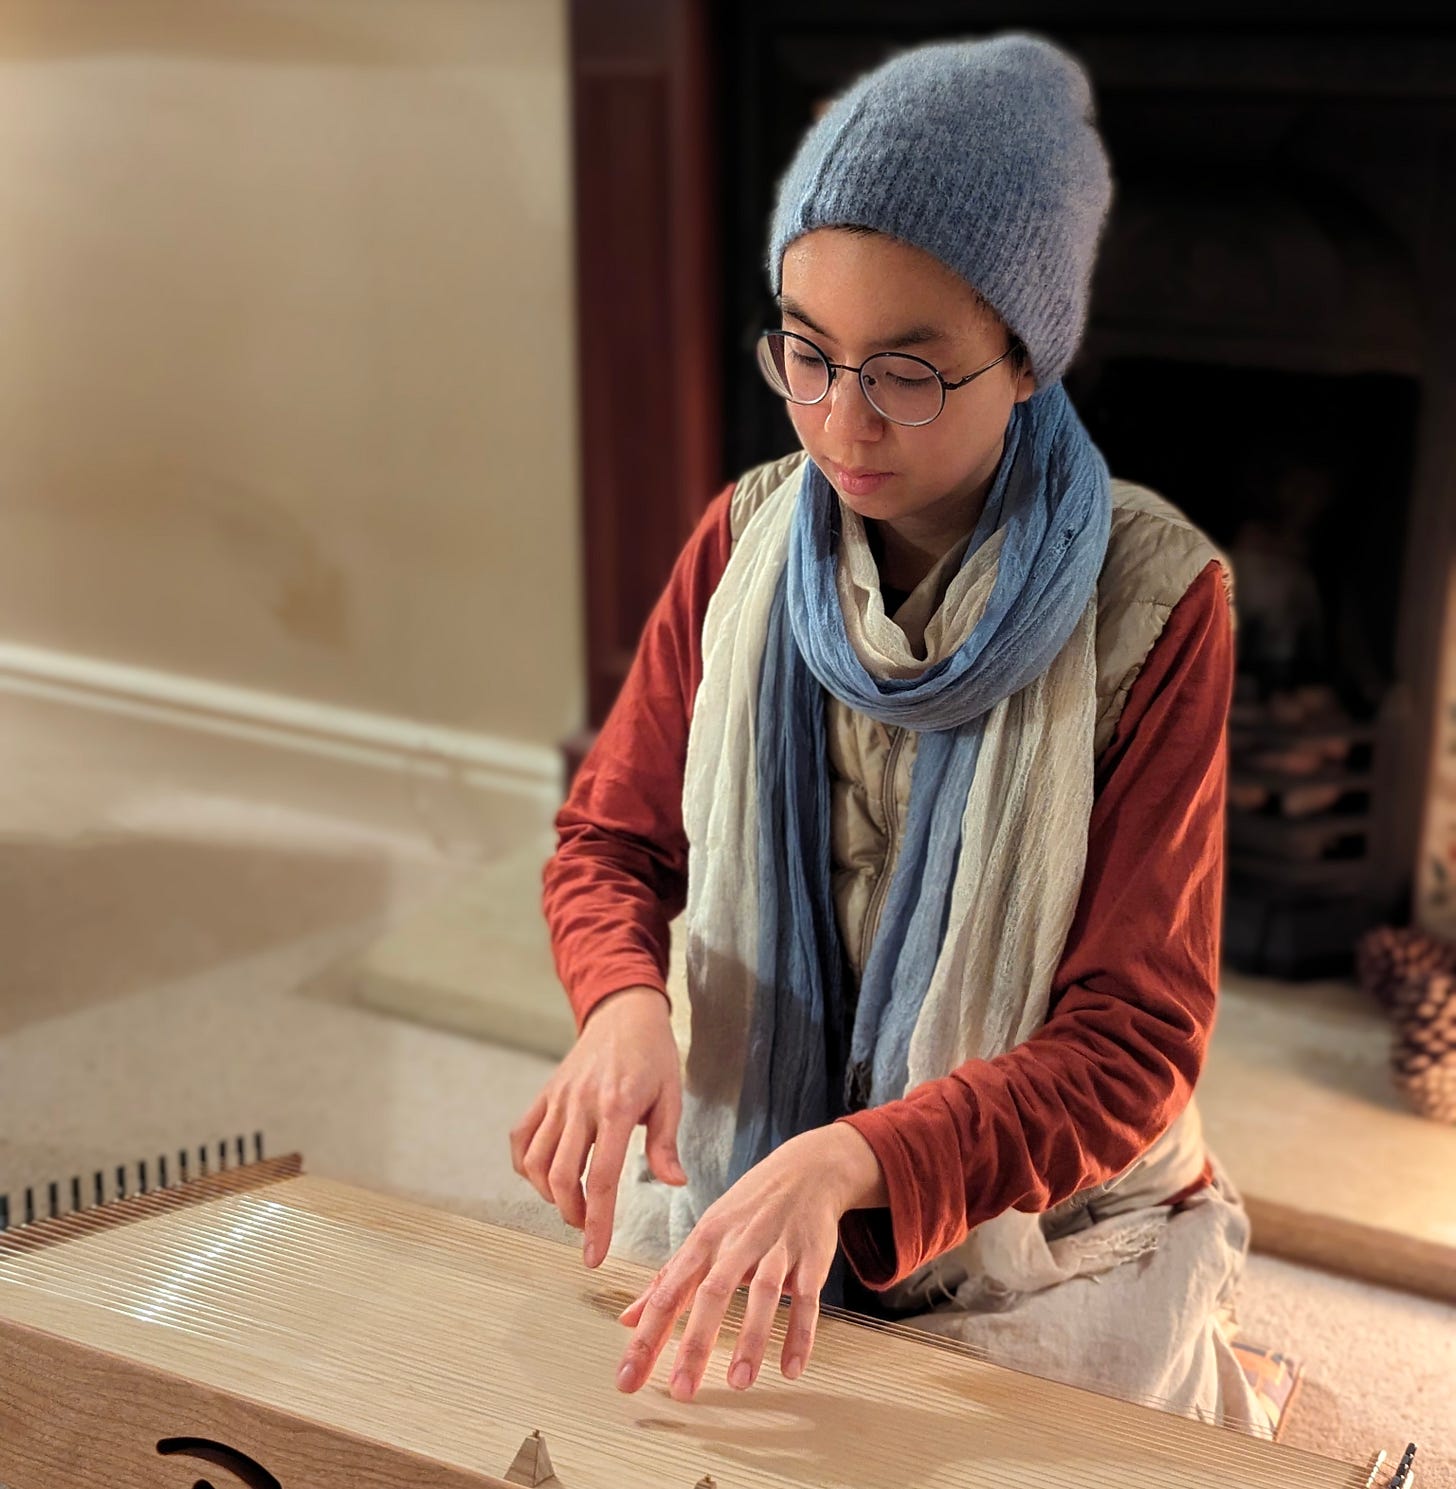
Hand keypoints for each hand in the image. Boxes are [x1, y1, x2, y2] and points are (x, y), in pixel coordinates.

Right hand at [509, 987, 684, 1267]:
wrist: (623, 1013)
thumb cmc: (654, 1055)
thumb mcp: (672, 1096)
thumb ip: (666, 1143)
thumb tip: (675, 1183)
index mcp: (617, 1106)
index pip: (604, 1178)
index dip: (599, 1223)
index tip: (594, 1257)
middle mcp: (580, 1104)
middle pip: (564, 1176)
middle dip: (574, 1215)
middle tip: (591, 1228)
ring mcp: (558, 1099)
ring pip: (537, 1162)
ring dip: (551, 1195)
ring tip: (575, 1205)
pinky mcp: (544, 1095)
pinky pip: (522, 1138)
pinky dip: (528, 1167)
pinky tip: (547, 1177)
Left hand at [614, 1123, 885, 1400]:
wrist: (806, 1169)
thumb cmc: (748, 1207)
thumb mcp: (704, 1234)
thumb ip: (667, 1279)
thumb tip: (627, 1319)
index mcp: (704, 1240)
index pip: (668, 1292)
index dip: (647, 1336)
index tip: (629, 1378)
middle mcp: (737, 1243)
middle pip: (712, 1292)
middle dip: (696, 1342)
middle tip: (682, 1389)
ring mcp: (776, 1248)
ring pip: (763, 1293)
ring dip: (752, 1338)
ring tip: (739, 1382)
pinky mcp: (811, 1256)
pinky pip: (807, 1296)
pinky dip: (801, 1331)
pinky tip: (791, 1366)